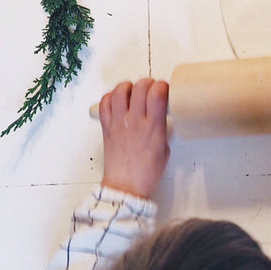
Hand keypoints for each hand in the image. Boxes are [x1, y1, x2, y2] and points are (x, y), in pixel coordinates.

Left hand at [93, 79, 170, 198]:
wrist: (126, 187)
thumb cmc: (147, 173)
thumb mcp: (164, 149)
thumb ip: (161, 129)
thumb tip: (159, 117)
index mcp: (153, 127)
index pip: (157, 93)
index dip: (162, 86)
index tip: (164, 90)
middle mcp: (135, 121)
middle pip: (140, 87)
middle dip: (148, 83)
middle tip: (151, 89)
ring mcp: (119, 123)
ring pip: (120, 91)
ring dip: (129, 86)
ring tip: (133, 92)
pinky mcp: (106, 127)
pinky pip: (105, 103)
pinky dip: (112, 97)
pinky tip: (119, 101)